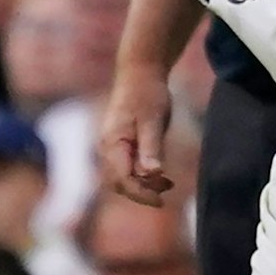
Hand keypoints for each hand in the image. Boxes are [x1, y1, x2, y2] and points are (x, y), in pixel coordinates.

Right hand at [99, 67, 176, 205]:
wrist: (140, 73)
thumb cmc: (148, 94)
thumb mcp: (154, 121)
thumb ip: (152, 147)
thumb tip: (152, 173)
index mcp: (113, 143)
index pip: (121, 179)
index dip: (140, 194)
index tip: (161, 201)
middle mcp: (108, 147)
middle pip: (118, 183)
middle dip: (141, 192)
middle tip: (165, 193)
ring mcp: (112, 146)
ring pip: (122, 177)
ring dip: (143, 185)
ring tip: (168, 184)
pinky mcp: (121, 144)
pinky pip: (127, 168)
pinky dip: (143, 176)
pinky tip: (162, 176)